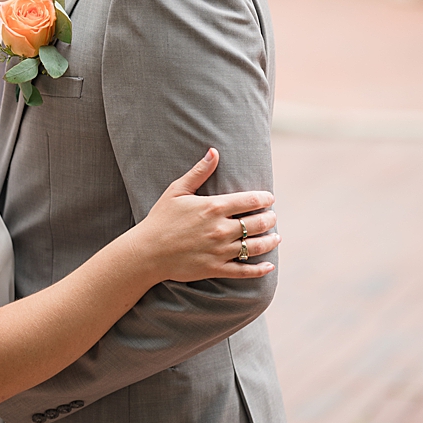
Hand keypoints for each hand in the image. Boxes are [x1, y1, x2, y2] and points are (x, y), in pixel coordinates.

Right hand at [138, 148, 279, 282]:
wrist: (146, 252)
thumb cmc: (160, 219)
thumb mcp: (177, 190)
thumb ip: (199, 172)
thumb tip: (214, 151)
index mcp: (214, 207)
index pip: (251, 201)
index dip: (265, 199)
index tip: (269, 199)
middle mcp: (220, 229)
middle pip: (257, 223)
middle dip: (270, 219)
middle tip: (272, 217)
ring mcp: (219, 251)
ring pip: (255, 247)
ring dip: (270, 241)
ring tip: (276, 237)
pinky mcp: (215, 269)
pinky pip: (243, 271)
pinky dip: (259, 270)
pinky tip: (269, 266)